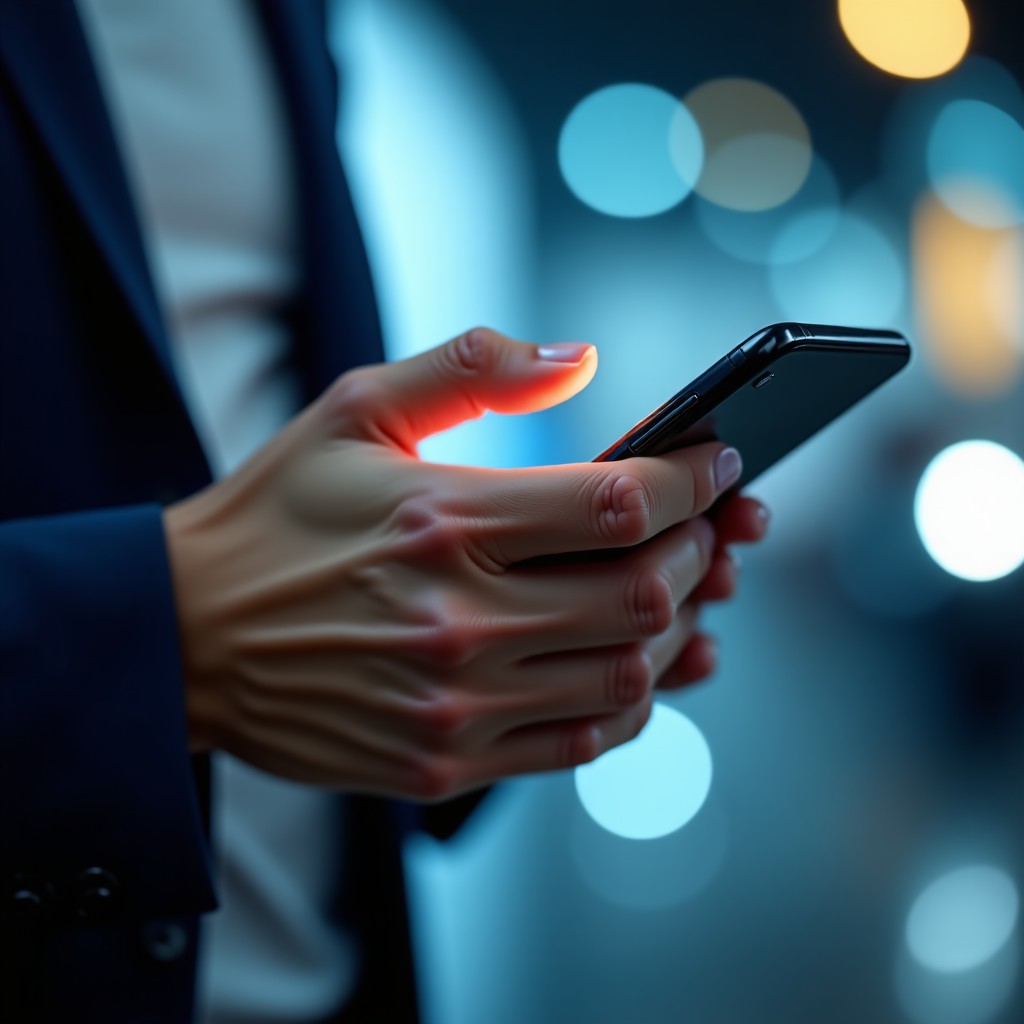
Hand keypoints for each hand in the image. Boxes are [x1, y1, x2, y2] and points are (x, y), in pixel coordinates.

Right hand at [164, 328, 763, 799]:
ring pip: (629, 675)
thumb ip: (471, 368)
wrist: (188, 635)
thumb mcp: (353, 407)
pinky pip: (582, 744)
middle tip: (711, 527)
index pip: (616, 503)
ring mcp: (453, 704)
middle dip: (703, 552)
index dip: (693, 479)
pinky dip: (633, 701)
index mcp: (441, 519)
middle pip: (643, 593)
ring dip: (681, 627)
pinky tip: (634, 662)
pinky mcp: (443, 762)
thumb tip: (581, 359)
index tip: (719, 462)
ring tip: (683, 591)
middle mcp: (456, 621)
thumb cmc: (275, 514)